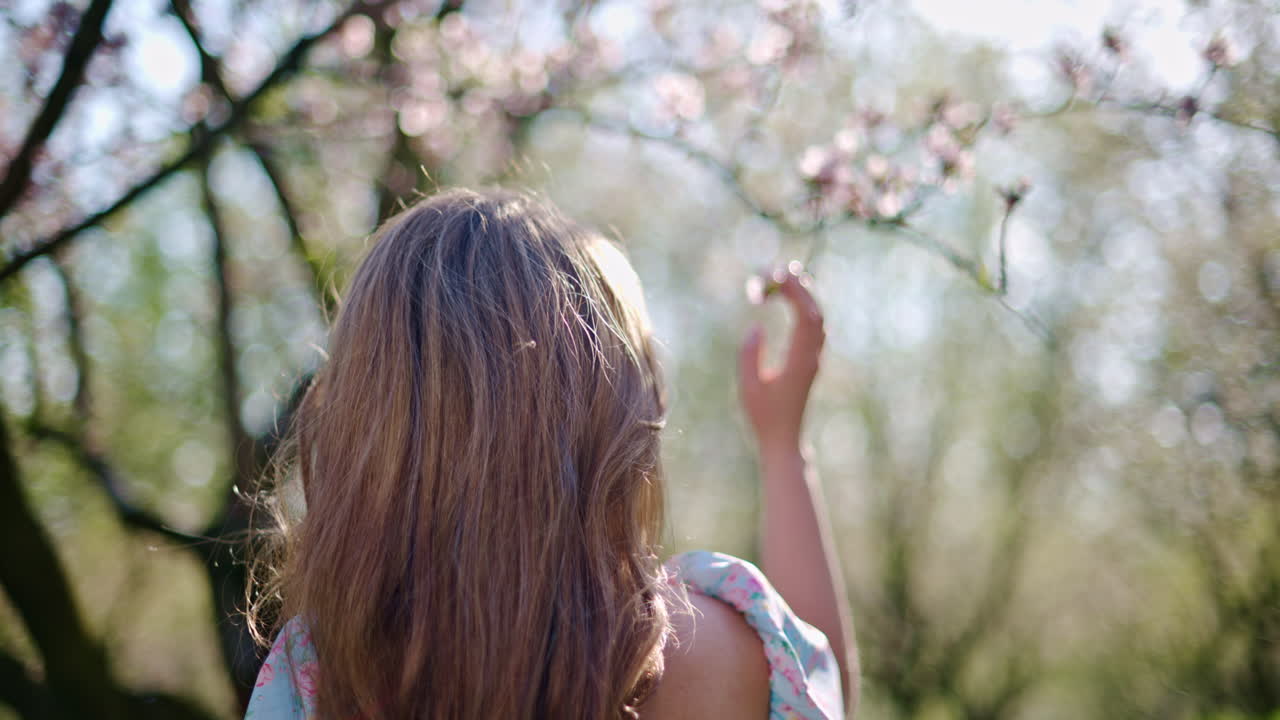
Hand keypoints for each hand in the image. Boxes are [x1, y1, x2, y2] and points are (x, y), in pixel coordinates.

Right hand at [738, 265, 825, 455]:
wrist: (785, 438)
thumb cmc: (764, 416)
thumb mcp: (749, 385)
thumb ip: (750, 354)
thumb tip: (755, 327)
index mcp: (799, 361)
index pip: (804, 317)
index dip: (794, 293)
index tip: (777, 276)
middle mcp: (812, 357)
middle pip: (814, 313)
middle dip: (800, 288)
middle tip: (781, 269)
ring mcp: (813, 360)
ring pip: (817, 320)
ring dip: (805, 297)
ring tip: (787, 278)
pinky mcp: (810, 363)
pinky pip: (814, 329)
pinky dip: (805, 309)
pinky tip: (792, 303)